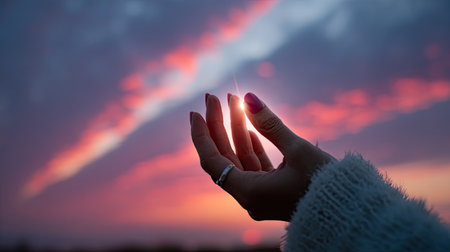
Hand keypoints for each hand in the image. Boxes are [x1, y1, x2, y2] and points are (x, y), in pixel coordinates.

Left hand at [190, 92, 334, 220]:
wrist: (351, 213)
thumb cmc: (327, 184)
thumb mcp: (298, 150)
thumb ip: (270, 124)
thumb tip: (248, 97)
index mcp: (249, 193)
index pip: (212, 161)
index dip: (201, 134)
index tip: (196, 110)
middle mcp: (250, 197)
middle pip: (224, 158)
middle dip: (219, 126)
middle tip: (216, 97)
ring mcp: (260, 195)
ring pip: (240, 160)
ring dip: (238, 131)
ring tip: (236, 102)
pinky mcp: (272, 191)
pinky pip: (254, 166)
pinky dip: (251, 146)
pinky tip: (248, 128)